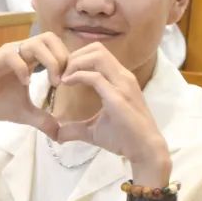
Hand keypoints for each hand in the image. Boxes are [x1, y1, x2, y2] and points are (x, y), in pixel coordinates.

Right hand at [0, 31, 68, 137]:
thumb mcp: (25, 114)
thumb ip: (43, 120)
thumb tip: (59, 134)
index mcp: (31, 59)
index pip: (57, 46)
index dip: (67, 62)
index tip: (69, 83)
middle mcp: (21, 51)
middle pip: (51, 37)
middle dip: (62, 57)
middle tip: (62, 81)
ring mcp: (9, 53)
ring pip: (36, 43)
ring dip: (50, 62)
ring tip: (52, 82)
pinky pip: (14, 56)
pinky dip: (24, 69)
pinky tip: (26, 83)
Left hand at [55, 43, 169, 182]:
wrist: (145, 151)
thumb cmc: (124, 139)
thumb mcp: (94, 130)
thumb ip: (75, 128)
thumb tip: (56, 134)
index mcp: (120, 79)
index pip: (99, 53)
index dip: (78, 58)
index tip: (64, 73)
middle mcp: (123, 77)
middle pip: (97, 48)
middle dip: (75, 56)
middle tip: (61, 73)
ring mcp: (123, 85)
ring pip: (98, 56)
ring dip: (76, 63)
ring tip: (64, 77)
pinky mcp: (118, 97)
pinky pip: (95, 77)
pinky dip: (77, 76)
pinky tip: (66, 84)